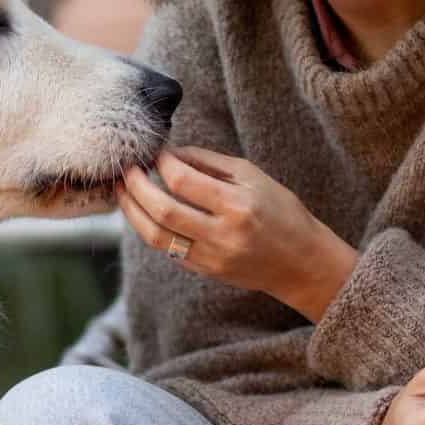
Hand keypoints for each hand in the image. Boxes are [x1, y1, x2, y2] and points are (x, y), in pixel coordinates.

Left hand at [117, 147, 359, 321]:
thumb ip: (209, 162)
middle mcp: (223, 234)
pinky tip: (143, 212)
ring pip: (156, 236)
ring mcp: (212, 257)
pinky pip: (167, 250)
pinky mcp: (205, 272)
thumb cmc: (281, 211)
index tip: (156, 153)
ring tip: (123, 191)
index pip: (183, 181)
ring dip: (132, 212)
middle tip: (125, 170)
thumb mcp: (253, 176)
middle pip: (162, 211)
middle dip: (136, 187)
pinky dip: (151, 229)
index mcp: (238, 204)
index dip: (162, 164)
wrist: (301, 262)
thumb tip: (171, 153)